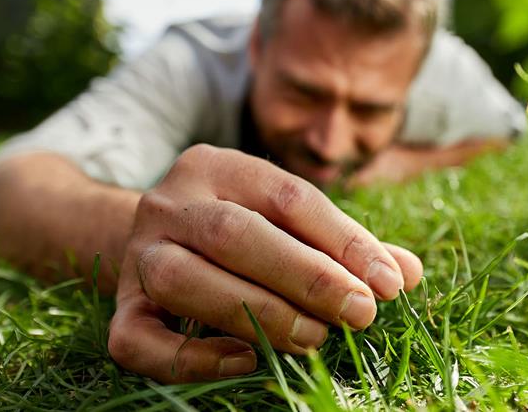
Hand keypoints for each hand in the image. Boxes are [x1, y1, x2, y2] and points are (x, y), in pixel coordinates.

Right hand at [107, 145, 422, 382]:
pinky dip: (191, 359)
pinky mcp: (119, 305)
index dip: (344, 240)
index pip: (287, 196)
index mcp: (216, 166)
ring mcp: (137, 252)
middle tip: (360, 314)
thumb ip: (344, 243)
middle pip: (235, 233)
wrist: (152, 236)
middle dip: (306, 277)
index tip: (390, 283)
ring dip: (258, 313)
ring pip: (185, 280)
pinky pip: (137, 338)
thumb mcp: (286, 219)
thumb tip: (409, 274)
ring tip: (314, 339)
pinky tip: (245, 361)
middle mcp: (169, 201)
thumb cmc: (240, 228)